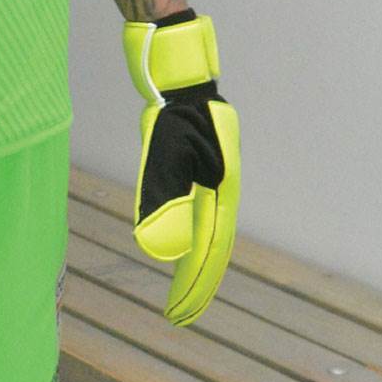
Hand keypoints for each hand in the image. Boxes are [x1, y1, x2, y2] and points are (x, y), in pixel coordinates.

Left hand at [120, 11, 241, 324]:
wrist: (176, 65)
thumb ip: (164, 197)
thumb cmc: (171, 106)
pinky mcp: (195, 165)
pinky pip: (196, 211)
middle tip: (179, 317)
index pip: (209, 249)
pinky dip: (188, 235)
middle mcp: (221, 185)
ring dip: (194, 262)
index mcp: (221, 188)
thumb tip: (160, 251)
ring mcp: (210, 175)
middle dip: (196, 283)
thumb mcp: (164, 152)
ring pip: (207, 230)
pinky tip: (177, 241)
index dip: (194, 285)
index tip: (178, 315)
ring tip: (182, 290)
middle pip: (212, 245)